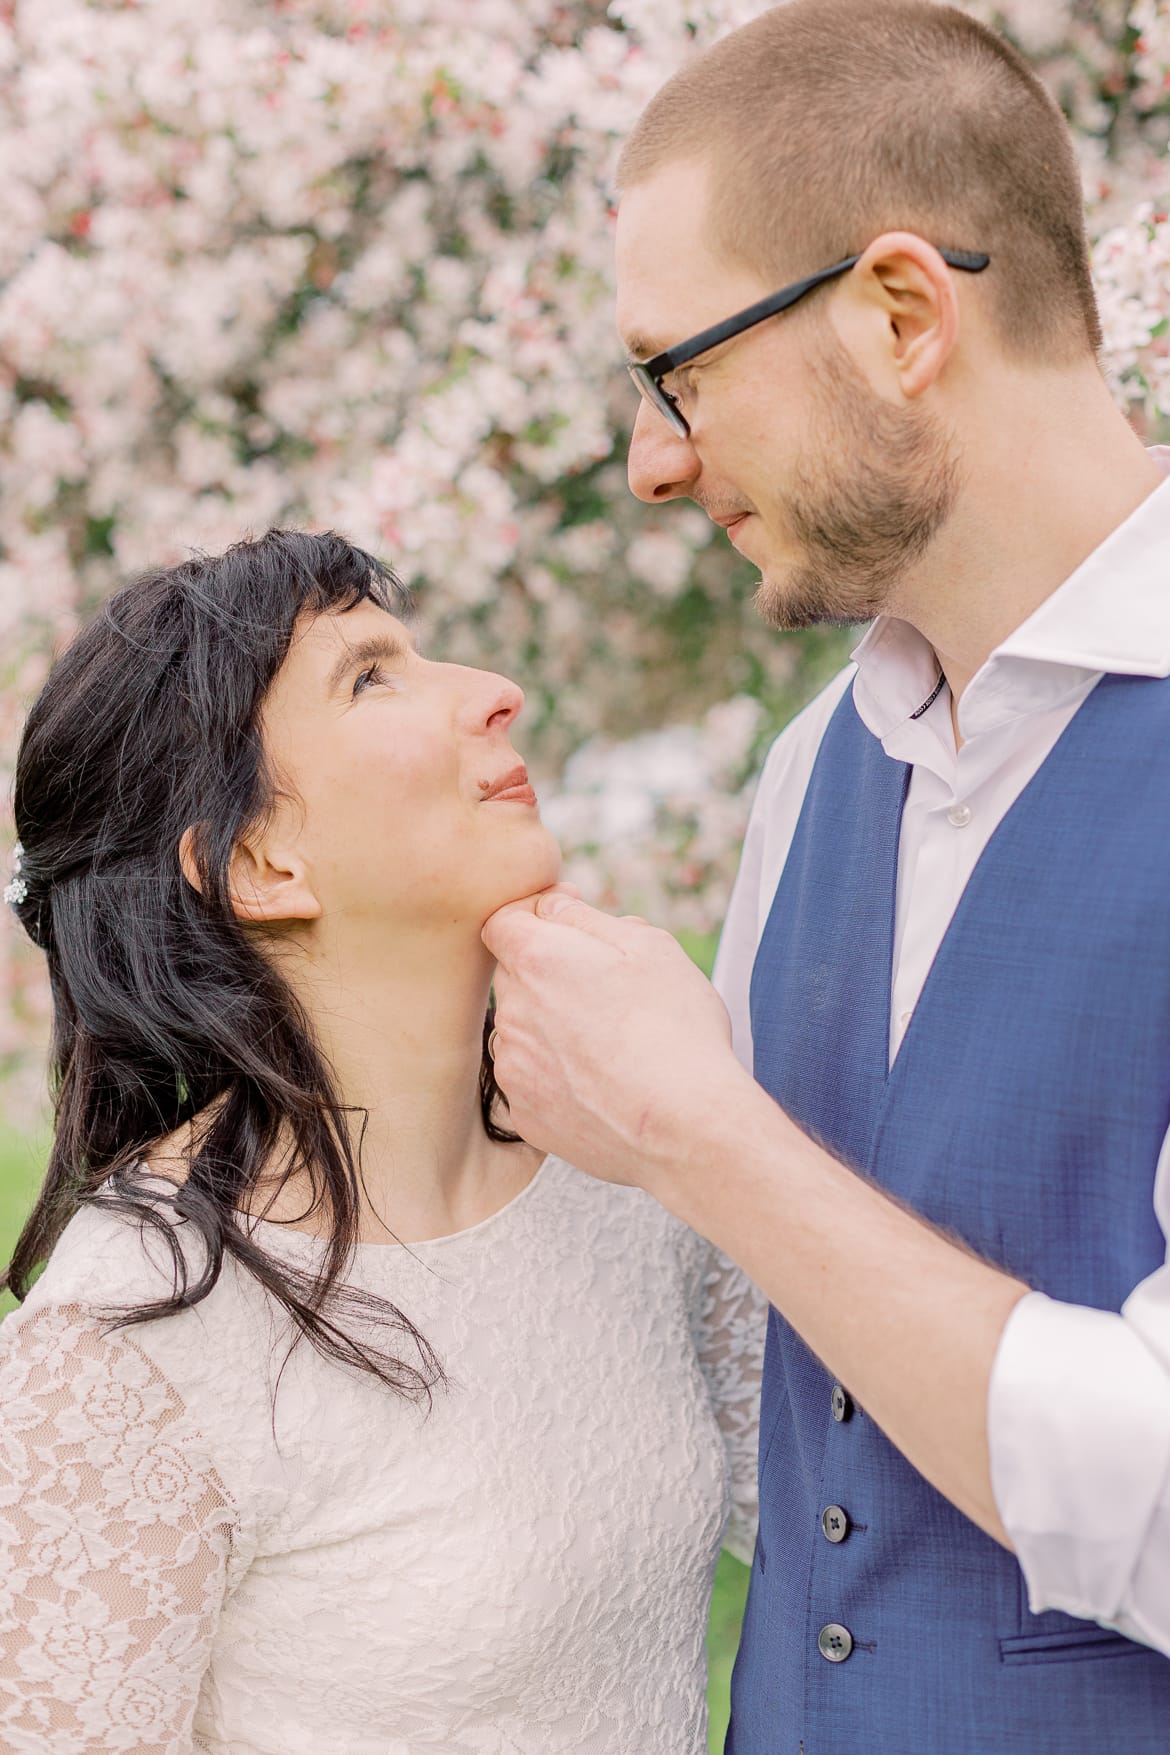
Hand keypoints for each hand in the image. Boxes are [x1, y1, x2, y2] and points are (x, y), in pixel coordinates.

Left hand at [482, 890, 741, 1188]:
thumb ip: (586, 918)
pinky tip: (604, 1085)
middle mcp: (513, 1013)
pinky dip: (559, 1078)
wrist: (683, 1128)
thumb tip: (553, 908)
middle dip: (550, 975)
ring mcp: (515, 1069)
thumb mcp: (648, 946)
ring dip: (553, 1028)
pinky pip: (533, 1082)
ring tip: (612, 1045)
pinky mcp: (525, 1116)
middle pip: (515, 977)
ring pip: (523, 1031)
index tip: (571, 927)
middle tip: (610, 992)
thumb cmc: (675, 1029)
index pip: (503, 922)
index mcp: (537, 961)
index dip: (535, 918)